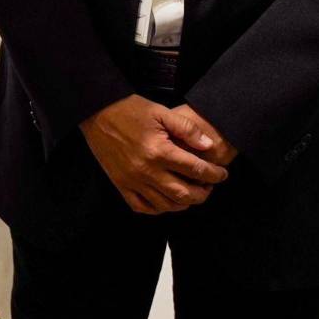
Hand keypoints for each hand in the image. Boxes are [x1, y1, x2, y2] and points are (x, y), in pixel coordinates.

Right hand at [79, 94, 228, 214]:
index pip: (195, 169)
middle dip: (203, 193)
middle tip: (210, 187)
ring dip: (184, 204)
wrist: (96, 112)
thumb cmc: (129, 109)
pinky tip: (166, 201)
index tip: (222, 174)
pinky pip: (142, 207)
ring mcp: (132, 181)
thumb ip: (186, 128)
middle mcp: (147, 170)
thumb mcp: (160, 112)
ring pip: (165, 205)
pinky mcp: (120, 184)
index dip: (214, 174)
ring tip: (192, 194)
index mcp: (159, 151)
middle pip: (184, 193)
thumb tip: (208, 146)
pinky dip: (158, 208)